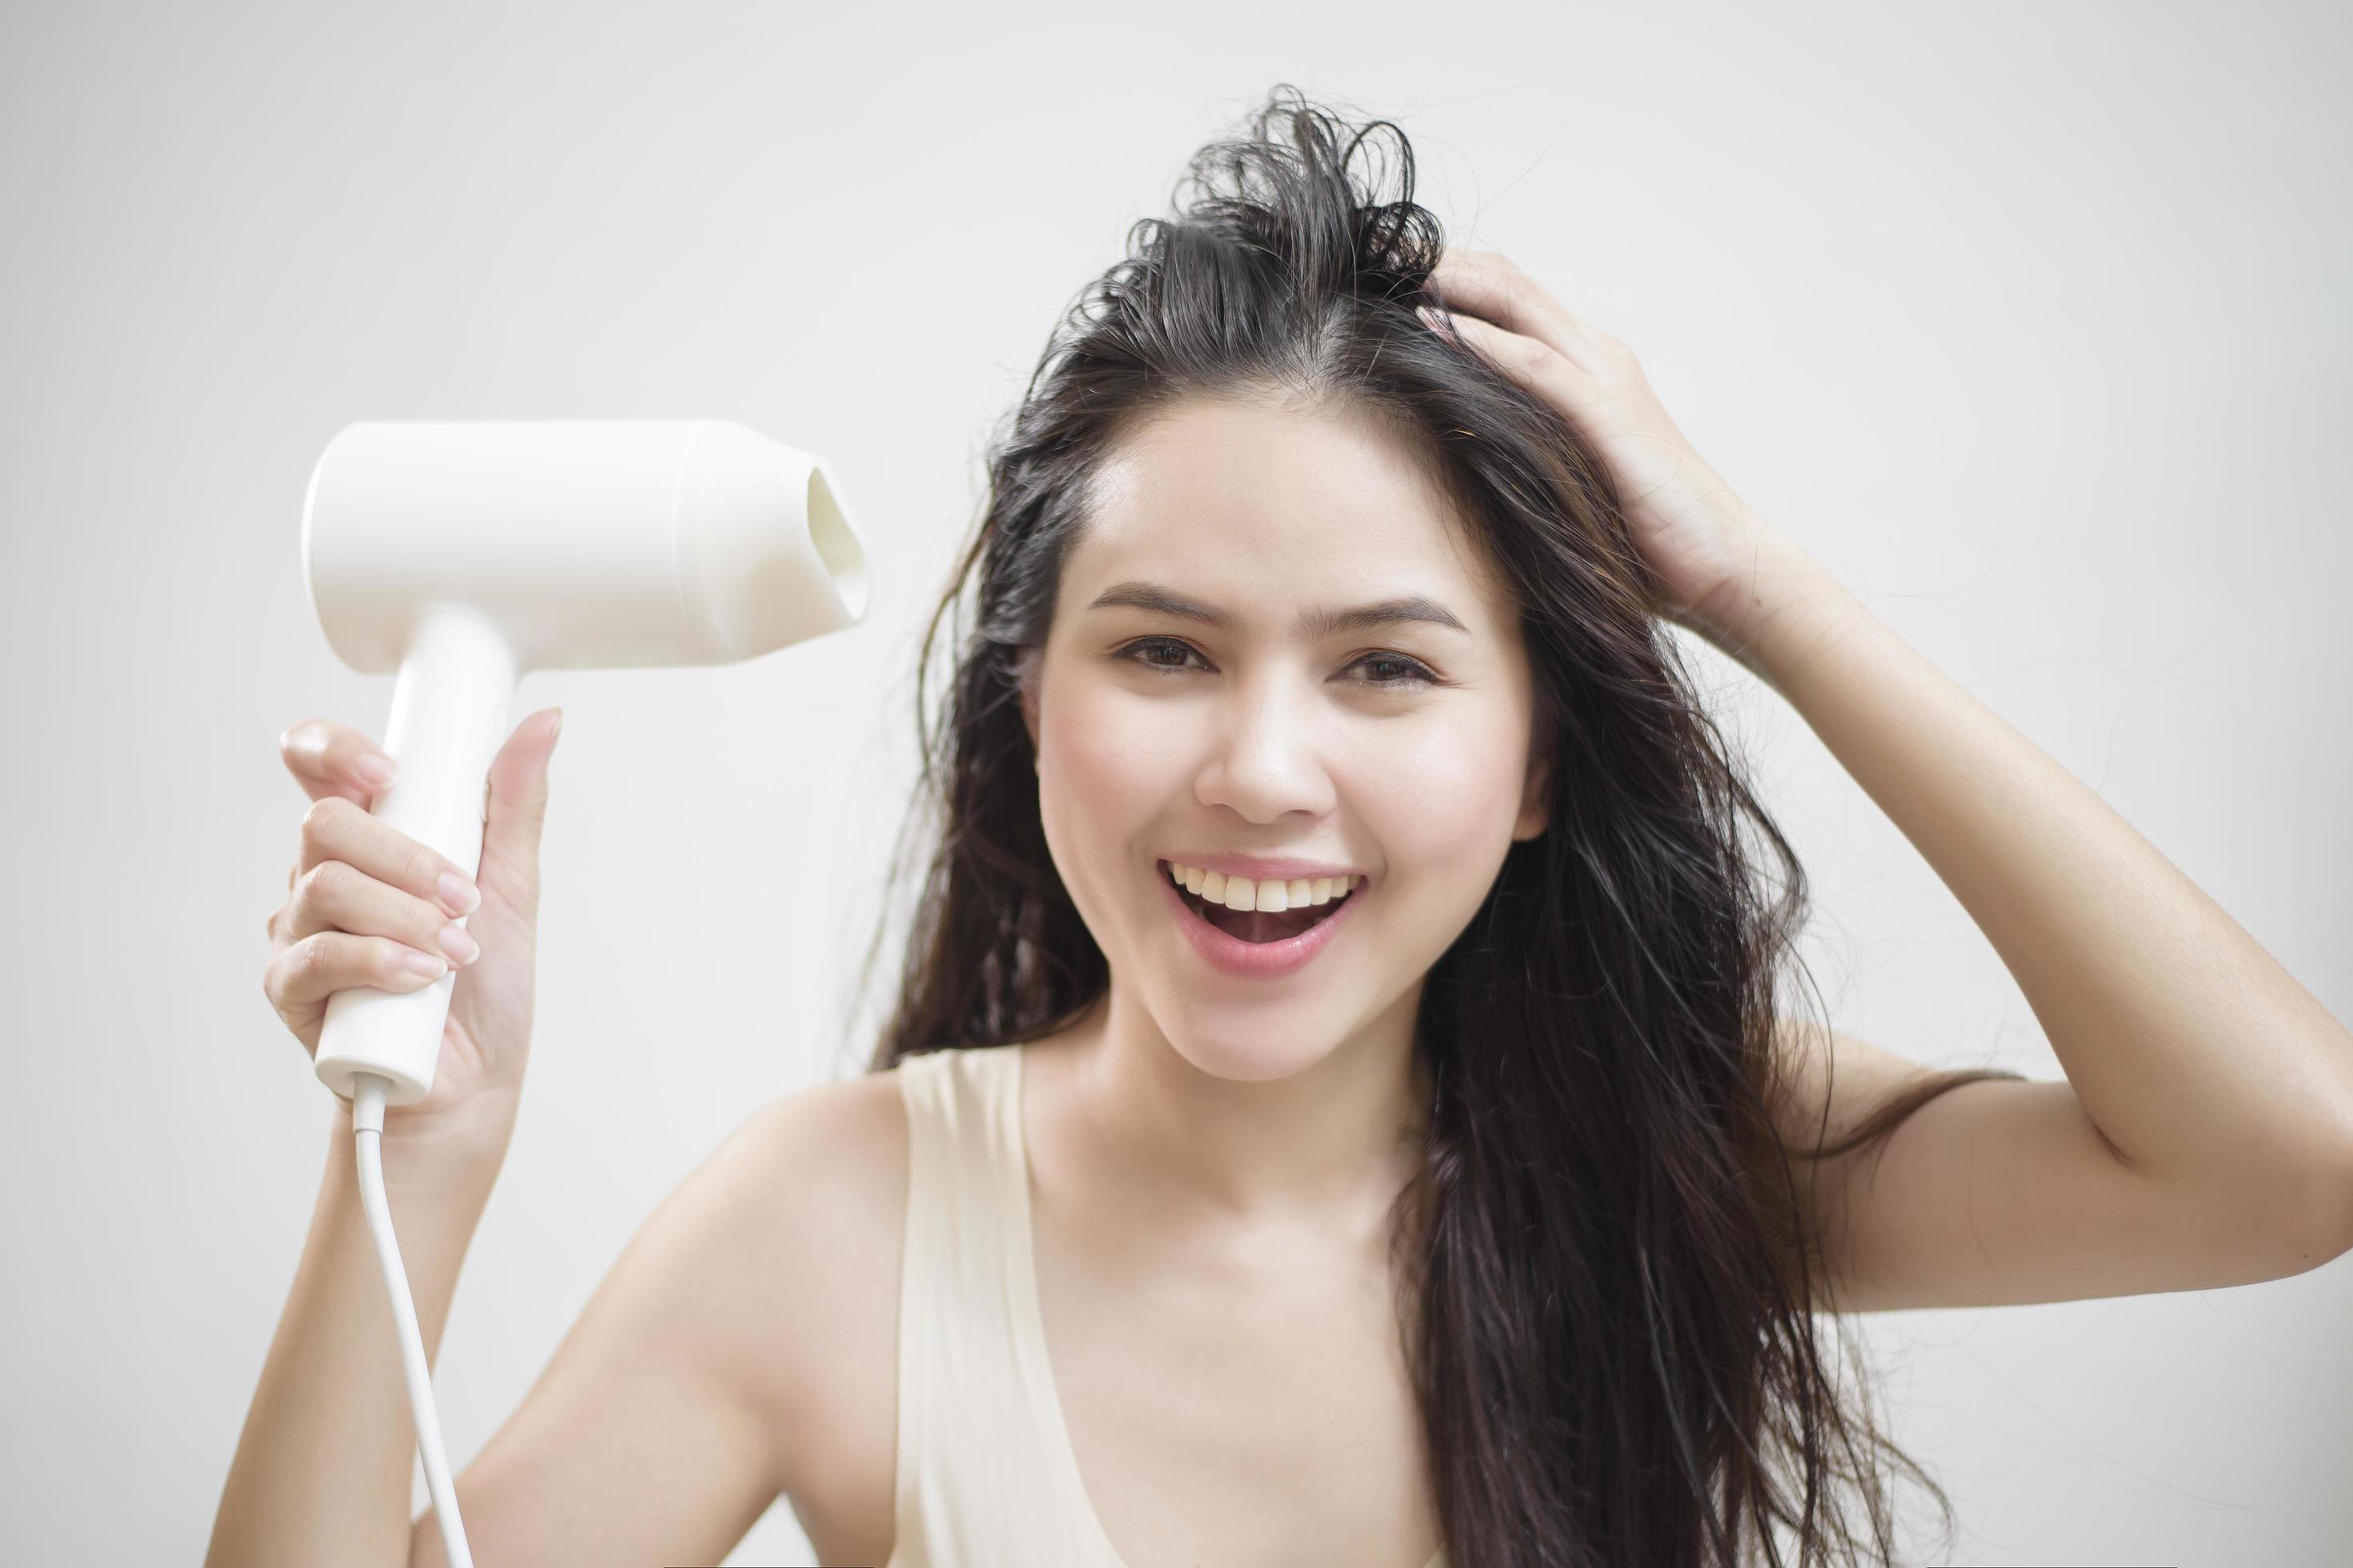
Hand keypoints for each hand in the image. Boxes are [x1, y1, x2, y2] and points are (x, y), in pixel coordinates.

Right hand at [262, 709, 563, 1168]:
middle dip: (406, 857)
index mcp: (368, 838)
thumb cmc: (486, 985)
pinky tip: (421, 978)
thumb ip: (516, 803)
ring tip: (454, 952)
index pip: (315, 764)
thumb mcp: (512, 885)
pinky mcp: (290, 989)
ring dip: (404, 914)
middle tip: (464, 900)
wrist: (475, 1081)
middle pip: (325, 823)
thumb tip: (545, 723)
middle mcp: (321, 875)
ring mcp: (298, 930)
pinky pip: (316, 957)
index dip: (333, 750)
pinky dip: (379, 961)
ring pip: (322, 886)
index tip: (388, 771)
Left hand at [1418, 247, 1813, 649]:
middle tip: (1374, 256)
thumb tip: (1450, 447)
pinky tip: (1439, 326)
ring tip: (1393, 272)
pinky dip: (1486, 342)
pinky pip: (1537, 365)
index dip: (1451, 277)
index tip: (1386, 275)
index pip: (1510, 298)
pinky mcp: (1609, 416)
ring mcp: (1605, 381)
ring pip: (1519, 305)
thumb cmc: (1641, 535)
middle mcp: (1595, 358)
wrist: (1721, 566)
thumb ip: (1517, 447)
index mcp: (1585, 367)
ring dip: (1453, 283)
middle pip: (1508, 282)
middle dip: (1441, 263)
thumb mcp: (1562, 476)